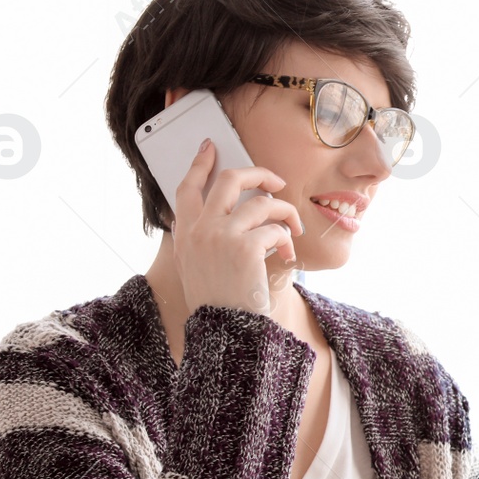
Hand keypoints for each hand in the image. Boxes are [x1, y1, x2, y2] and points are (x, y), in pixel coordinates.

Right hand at [172, 140, 303, 315]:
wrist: (225, 330)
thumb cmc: (218, 303)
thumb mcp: (195, 267)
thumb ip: (199, 238)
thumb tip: (215, 214)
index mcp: (185, 233)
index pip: (188, 187)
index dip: (200, 164)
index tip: (210, 147)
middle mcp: (199, 229)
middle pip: (230, 180)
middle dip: (259, 173)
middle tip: (276, 182)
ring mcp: (221, 235)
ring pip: (262, 203)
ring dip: (285, 213)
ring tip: (293, 230)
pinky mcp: (245, 247)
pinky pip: (275, 230)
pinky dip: (287, 241)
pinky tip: (289, 255)